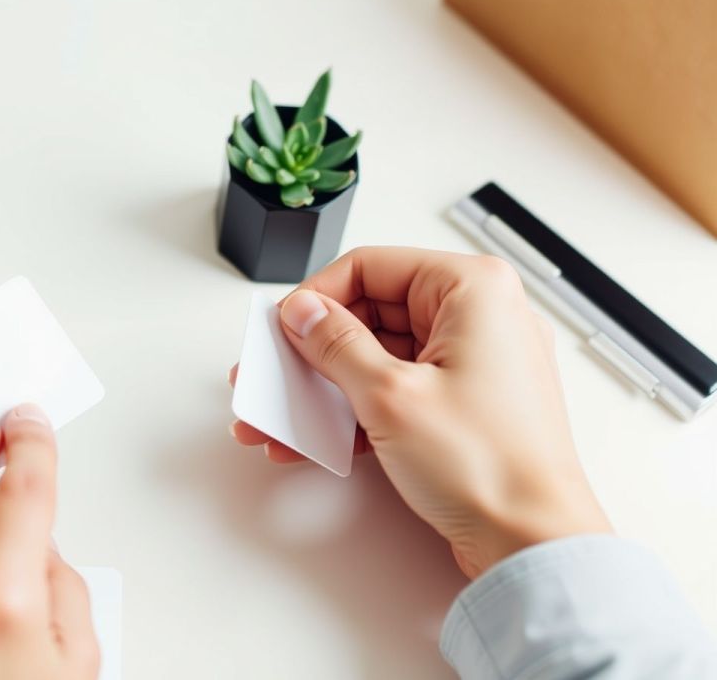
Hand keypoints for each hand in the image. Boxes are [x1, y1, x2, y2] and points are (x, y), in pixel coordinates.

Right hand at [229, 247, 611, 577]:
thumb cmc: (492, 466)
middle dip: (313, 350)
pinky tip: (315, 439)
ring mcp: (474, 363)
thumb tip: (304, 313)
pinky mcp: (464, 404)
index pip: (371, 267)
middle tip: (275, 373)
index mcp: (473, 290)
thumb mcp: (389, 394)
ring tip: (284, 415)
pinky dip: (356, 411)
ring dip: (327, 386)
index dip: (316, 298)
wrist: (532, 542)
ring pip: (378, 356)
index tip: (283, 329)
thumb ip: (335, 344)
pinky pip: (396, 390)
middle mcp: (480, 317)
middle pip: (371, 312)